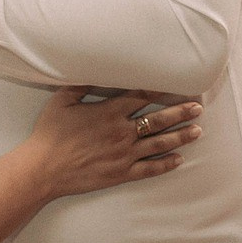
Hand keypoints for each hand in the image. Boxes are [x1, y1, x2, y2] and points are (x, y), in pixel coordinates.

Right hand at [19, 88, 201, 201]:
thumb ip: (82, 84)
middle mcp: (121, 132)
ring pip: (159, 143)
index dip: (162, 88)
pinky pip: (149, 169)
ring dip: (180, 136)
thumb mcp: (62, 100)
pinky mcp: (121, 174)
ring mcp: (124, 155)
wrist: (43, 169)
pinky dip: (166, 164)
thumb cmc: (49, 134)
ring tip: (197, 130)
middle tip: (198, 107)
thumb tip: (94, 68)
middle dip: (181, 112)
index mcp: (109, 112)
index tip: (178, 83)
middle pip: (158, 119)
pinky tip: (179, 159)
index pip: (142, 95)